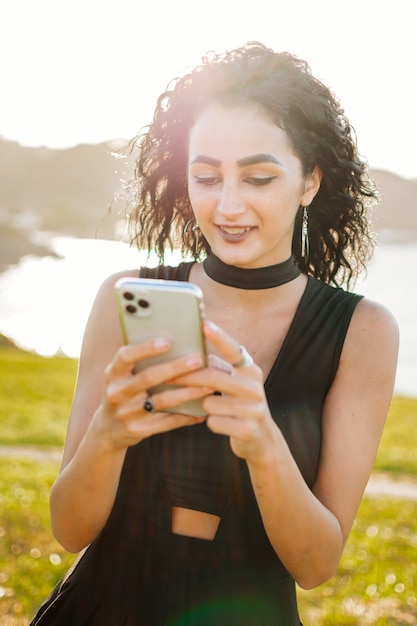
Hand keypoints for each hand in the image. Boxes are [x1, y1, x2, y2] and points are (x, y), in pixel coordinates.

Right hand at [97, 338, 211, 450]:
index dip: (145, 348)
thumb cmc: (126, 392)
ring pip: (161, 401)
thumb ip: (141, 362)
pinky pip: (166, 422)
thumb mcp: (124, 376)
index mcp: (113, 373)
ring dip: (187, 393)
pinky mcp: (137, 430)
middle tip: (198, 360)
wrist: (108, 429)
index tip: (167, 341)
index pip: (126, 356)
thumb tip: (178, 342)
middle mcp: (117, 392)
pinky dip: (186, 416)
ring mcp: (126, 413)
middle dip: (175, 368)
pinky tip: (202, 411)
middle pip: (148, 378)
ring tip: (208, 386)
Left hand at [173, 321, 279, 464]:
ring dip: (204, 407)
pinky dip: (212, 423)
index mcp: (251, 371)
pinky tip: (222, 424)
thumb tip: (188, 356)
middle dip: (187, 378)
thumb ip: (220, 371)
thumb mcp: (236, 385)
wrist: (261, 439)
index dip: (220, 337)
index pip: (234, 351)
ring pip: (209, 402)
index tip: (204, 324)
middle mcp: (255, 387)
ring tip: (214, 410)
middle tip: (166, 378)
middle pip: (212, 377)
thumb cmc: (239, 405)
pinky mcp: (248, 429)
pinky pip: (214, 422)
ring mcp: (254, 409)